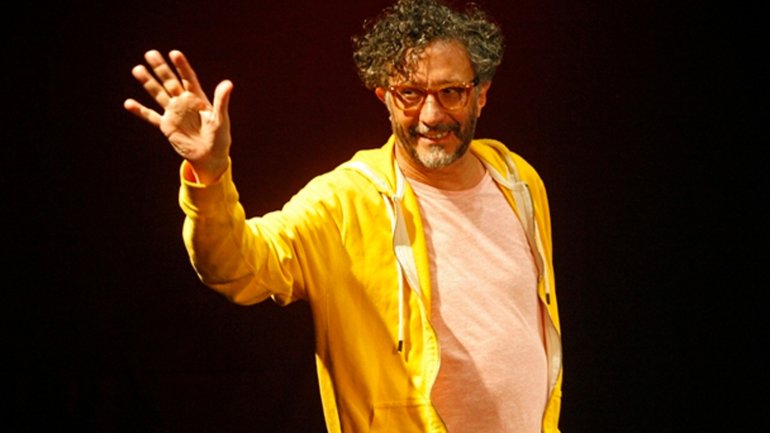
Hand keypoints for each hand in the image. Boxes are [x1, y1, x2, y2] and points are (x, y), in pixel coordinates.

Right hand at [124, 50, 232, 182]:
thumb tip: (228, 83)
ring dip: (148, 82)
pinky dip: (140, 111)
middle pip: (170, 82)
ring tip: (137, 69)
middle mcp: (183, 102)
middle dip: (161, 68)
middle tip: (150, 53)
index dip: (182, 66)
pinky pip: (151, 116)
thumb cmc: (219, 137)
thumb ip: (221, 101)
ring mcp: (174, 113)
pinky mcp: (166, 126)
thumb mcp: (221, 118)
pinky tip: (128, 103)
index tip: (174, 53)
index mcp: (198, 98)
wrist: (210, 156)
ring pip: (158, 94)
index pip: (188, 78)